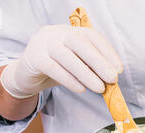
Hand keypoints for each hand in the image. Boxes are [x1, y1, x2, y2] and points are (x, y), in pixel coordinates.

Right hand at [1, 25, 122, 98]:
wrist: (25, 75)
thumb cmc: (56, 69)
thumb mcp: (75, 65)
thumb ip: (89, 67)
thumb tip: (110, 78)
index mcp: (69, 31)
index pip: (91, 37)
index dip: (107, 52)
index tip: (119, 69)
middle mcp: (57, 33)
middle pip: (80, 43)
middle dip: (99, 62)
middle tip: (113, 78)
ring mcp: (43, 43)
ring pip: (67, 56)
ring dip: (86, 73)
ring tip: (100, 88)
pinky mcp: (34, 58)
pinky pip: (53, 68)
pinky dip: (69, 80)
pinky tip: (81, 89)